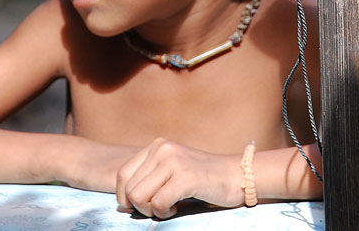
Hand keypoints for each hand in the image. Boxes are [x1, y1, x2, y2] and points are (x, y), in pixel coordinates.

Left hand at [115, 138, 243, 218]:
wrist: (236, 176)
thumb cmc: (202, 179)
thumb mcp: (171, 170)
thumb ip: (149, 179)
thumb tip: (123, 202)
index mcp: (156, 146)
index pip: (122, 175)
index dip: (125, 197)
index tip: (140, 207)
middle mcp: (162, 149)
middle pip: (129, 189)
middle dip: (140, 207)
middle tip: (160, 208)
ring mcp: (173, 161)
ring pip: (139, 197)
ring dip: (152, 210)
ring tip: (169, 207)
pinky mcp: (185, 177)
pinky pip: (158, 203)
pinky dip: (165, 212)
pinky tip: (178, 207)